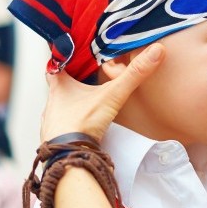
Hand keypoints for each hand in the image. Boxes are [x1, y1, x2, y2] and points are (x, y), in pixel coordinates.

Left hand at [40, 44, 164, 141]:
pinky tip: (80, 125)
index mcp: (59, 87)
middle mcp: (51, 103)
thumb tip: (155, 52)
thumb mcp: (112, 95)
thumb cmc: (81, 123)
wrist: (68, 155)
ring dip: (69, 103)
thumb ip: (133, 75)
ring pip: (58, 106)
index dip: (63, 58)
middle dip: (69, 81)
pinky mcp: (54, 139)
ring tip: (82, 101)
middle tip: (82, 76)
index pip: (55, 65)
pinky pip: (60, 126)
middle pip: (56, 86)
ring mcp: (51, 122)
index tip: (70, 53)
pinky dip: (69, 123)